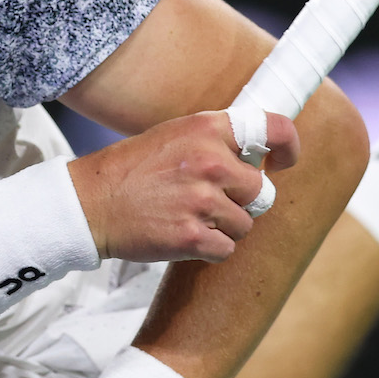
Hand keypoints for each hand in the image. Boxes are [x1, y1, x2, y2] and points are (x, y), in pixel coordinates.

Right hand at [67, 110, 297, 263]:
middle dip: (240, 200)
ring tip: (187, 216)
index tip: (284, 161)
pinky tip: (183, 234)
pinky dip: (209, 248)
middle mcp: (210, 162)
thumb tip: (259, 156)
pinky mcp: (193, 235)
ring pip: (244, 224)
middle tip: (207, 200)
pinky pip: (226, 249)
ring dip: (223, 227)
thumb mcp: (174, 136)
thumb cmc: (132, 170)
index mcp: (207, 129)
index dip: (288, 147)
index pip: (274, 128)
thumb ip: (215, 142)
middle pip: (260, 191)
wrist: (90, 203)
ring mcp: (202, 200)